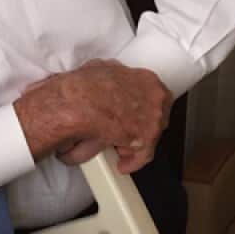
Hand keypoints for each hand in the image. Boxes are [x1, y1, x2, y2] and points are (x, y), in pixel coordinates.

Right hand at [13, 59, 171, 173]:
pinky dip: (132, 161)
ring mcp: (154, 116)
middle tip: (125, 134)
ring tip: (120, 150)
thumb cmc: (83, 87)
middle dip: (139, 126)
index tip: (131, 114)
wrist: (79, 102)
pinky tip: (122, 164)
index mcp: (145, 78)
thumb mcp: (98, 69)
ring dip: (135, 144)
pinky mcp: (147, 137)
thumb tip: (104, 77)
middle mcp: (155, 96)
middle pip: (155, 116)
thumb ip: (109, 75)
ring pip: (150, 135)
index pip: (151, 95)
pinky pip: (144, 154)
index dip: (139, 108)